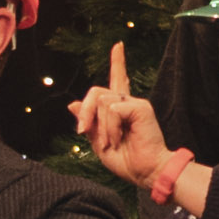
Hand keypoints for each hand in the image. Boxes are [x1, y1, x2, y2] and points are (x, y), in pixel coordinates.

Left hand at [70, 44, 179, 195]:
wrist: (146, 173)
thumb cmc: (126, 161)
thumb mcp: (99, 143)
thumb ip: (88, 124)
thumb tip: (72, 104)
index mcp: (119, 110)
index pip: (117, 80)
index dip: (117, 63)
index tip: (118, 45)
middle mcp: (128, 102)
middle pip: (96, 92)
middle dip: (85, 112)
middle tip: (81, 132)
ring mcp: (135, 103)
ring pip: (102, 101)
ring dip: (101, 127)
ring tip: (112, 142)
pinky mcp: (141, 107)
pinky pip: (112, 109)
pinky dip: (109, 128)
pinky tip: (119, 138)